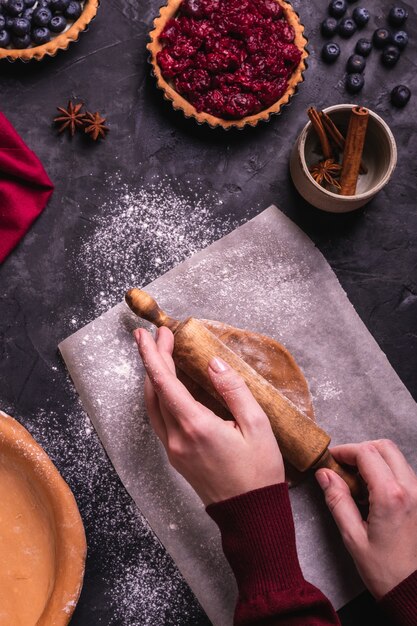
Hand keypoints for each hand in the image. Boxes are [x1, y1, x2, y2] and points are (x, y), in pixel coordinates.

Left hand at [134, 326, 284, 505]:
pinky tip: (167, 386)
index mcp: (196, 427)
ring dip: (153, 378)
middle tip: (159, 335)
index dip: (153, 354)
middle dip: (153, 359)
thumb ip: (233, 390)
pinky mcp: (177, 457)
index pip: (164, 382)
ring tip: (160, 354)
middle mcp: (177, 438)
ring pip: (152, 406)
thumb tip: (214, 364)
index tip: (149, 333)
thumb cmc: (259, 473)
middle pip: (154, 391)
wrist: (251, 515)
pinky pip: (159, 419)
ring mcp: (174, 449)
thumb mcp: (256, 426)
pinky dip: (159, 396)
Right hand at [316, 440, 416, 598]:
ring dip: (373, 460)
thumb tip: (324, 474)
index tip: (330, 459)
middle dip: (360, 450)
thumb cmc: (385, 570)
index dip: (344, 451)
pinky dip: (384, 472)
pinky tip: (371, 492)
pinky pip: (402, 473)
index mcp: (391, 496)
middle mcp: (411, 489)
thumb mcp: (352, 536)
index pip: (366, 453)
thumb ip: (337, 500)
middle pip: (384, 447)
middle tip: (342, 466)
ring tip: (355, 482)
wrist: (414, 590)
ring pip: (395, 457)